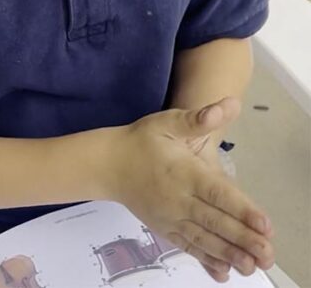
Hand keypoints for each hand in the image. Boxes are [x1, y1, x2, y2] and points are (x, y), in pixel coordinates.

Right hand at [112, 97, 274, 282]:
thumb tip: (230, 105)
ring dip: (229, 254)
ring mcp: (170, 217)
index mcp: (183, 173)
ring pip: (204, 239)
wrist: (107, 164)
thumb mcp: (168, 122)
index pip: (217, 193)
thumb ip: (199, 118)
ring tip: (252, 267)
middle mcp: (178, 199)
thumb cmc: (140, 140)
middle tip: (267, 254)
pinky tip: (223, 272)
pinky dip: (206, 260)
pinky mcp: (164, 228)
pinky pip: (188, 247)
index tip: (264, 224)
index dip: (242, 210)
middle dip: (243, 239)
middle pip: (215, 222)